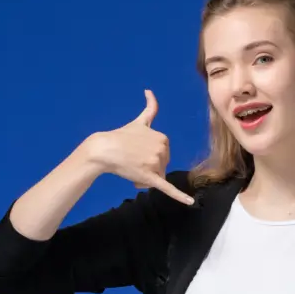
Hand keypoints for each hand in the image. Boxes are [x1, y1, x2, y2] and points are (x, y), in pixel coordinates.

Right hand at [86, 90, 192, 204]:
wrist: (104, 149)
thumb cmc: (120, 136)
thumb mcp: (139, 121)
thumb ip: (150, 108)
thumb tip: (149, 90)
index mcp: (164, 138)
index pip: (163, 156)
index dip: (149, 158)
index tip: (136, 153)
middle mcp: (162, 150)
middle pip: (161, 167)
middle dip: (148, 169)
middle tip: (131, 161)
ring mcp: (156, 164)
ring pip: (157, 178)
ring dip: (145, 179)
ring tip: (131, 169)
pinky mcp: (151, 178)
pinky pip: (168, 189)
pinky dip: (180, 197)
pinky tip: (190, 203)